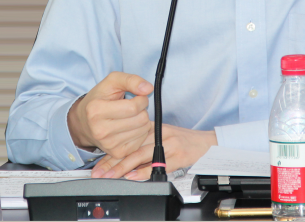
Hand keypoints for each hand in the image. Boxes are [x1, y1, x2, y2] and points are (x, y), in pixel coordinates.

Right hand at [67, 72, 152, 160]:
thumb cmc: (99, 98)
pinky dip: (140, 131)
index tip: (138, 96)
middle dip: (142, 110)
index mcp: (96, 111)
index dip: (141, 99)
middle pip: (140, 119)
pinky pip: (141, 140)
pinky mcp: (117, 153)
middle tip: (133, 107)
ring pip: (143, 130)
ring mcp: (109, 144)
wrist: (84, 123)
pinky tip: (130, 126)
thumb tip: (148, 88)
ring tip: (130, 116)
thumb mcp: (112, 81)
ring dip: (142, 120)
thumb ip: (131, 80)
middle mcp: (101, 130)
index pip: (133, 107)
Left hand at [91, 123, 216, 179]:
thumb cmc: (183, 142)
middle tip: (98, 172)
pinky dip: (144, 171)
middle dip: (112, 161)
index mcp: (152, 128)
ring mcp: (167, 145)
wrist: (207, 144)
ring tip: (111, 175)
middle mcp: (157, 134)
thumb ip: (144, 144)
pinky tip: (133, 176)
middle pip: (130, 147)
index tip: (98, 164)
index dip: (110, 152)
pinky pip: (157, 164)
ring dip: (123, 167)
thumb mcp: (162, 137)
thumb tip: (124, 162)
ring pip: (140, 155)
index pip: (126, 139)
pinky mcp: (176, 156)